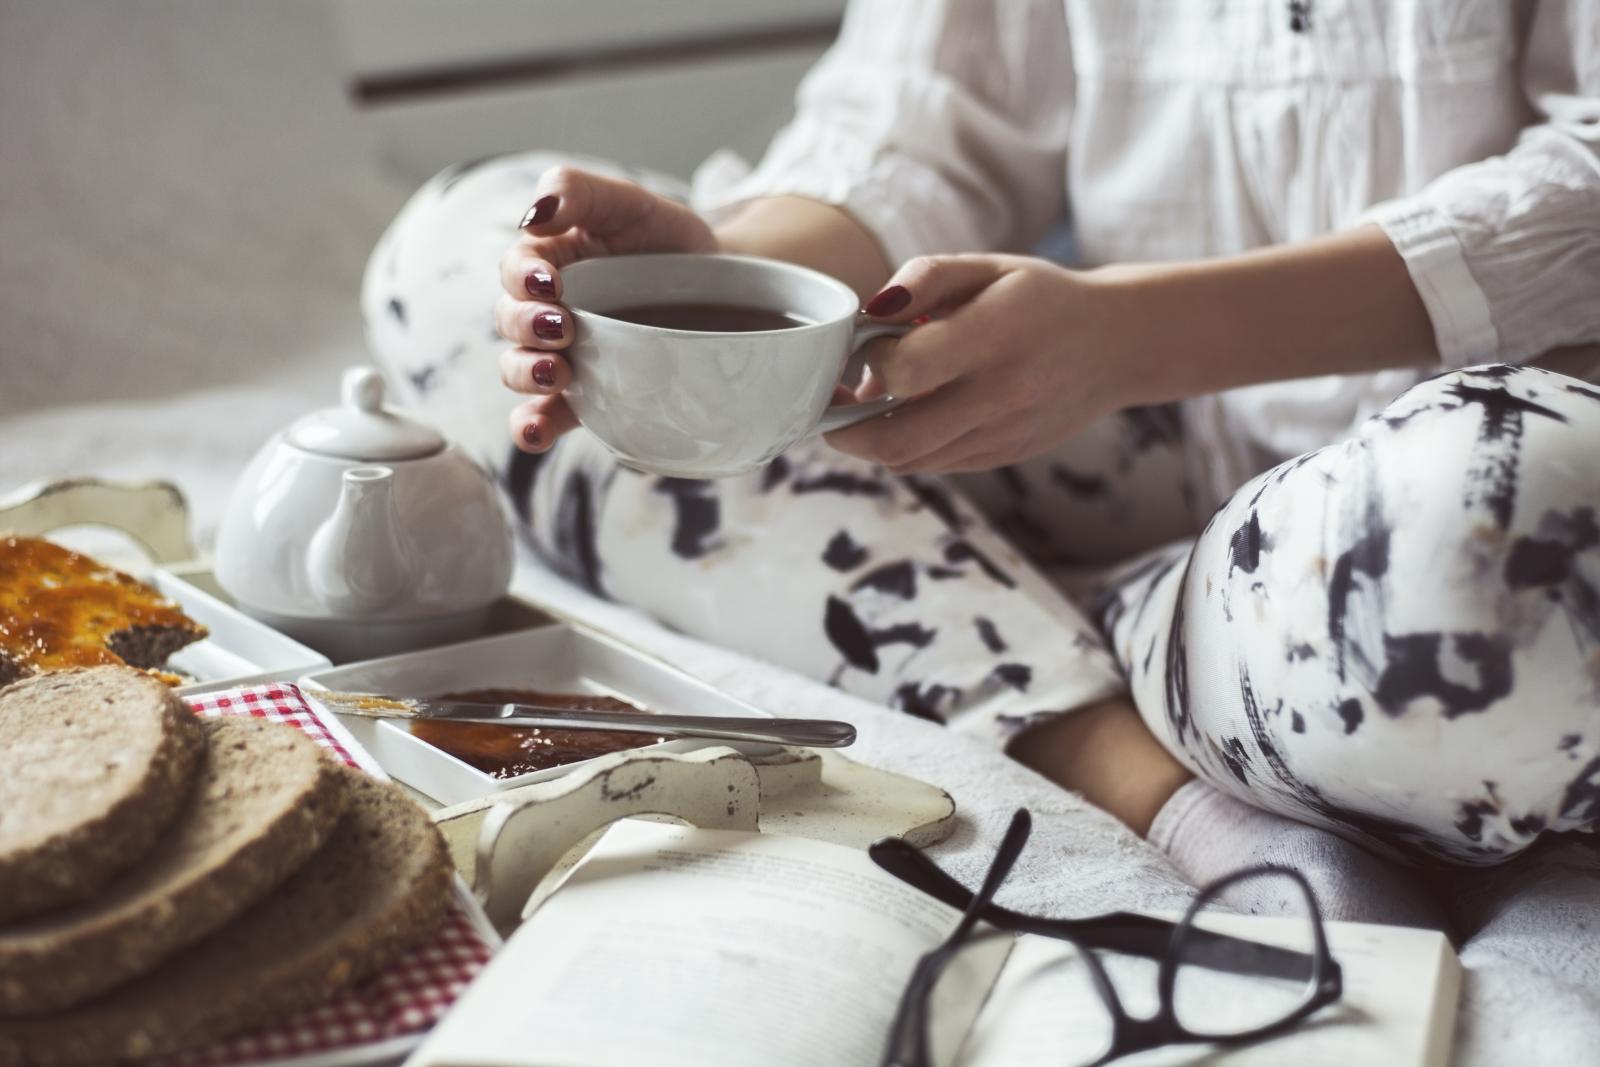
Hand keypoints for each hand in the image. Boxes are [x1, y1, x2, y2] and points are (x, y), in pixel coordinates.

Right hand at [495, 167, 717, 451]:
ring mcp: (566, 355)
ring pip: (519, 368)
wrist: (722, 285)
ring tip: (558, 374)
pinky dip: (532, 427)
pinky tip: (535, 432)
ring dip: (527, 375)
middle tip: (563, 329)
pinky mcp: (588, 394)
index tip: (550, 283)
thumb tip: (535, 212)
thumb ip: (579, 191)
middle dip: (528, 328)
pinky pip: (546, 415)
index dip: (524, 277)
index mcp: (550, 260)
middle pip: (511, 321)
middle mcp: (548, 310)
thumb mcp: (629, 203)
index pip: (517, 269)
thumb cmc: (667, 238)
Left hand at [826, 254, 1138, 473]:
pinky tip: (907, 413)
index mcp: (997, 336)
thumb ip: (925, 277)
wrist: (1119, 345)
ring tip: (869, 403)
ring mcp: (1003, 434)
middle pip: (895, 440)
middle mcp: (1001, 394)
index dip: (872, 361)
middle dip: (844, 427)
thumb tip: (870, 310)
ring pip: (909, 460)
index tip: (870, 343)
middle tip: (832, 401)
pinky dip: (906, 445)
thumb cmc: (1042, 298)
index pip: (907, 370)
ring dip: (871, 439)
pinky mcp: (1003, 456)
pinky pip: (934, 464)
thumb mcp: (991, 266)